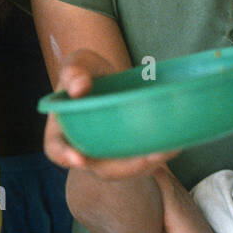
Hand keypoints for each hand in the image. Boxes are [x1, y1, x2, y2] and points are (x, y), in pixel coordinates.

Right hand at [44, 48, 178, 179]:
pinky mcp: (131, 154)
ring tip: (167, 151)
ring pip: (127, 169)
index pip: (57, 149)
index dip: (65, 156)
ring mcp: (110, 156)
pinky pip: (145, 160)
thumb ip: (74, 70)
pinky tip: (175, 144)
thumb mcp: (79, 63)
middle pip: (100, 167)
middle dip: (124, 167)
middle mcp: (85, 150)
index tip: (77, 159)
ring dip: (148, 163)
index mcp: (62, 131)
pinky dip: (160, 154)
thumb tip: (79, 86)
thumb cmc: (90, 73)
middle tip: (146, 159)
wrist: (113, 81)